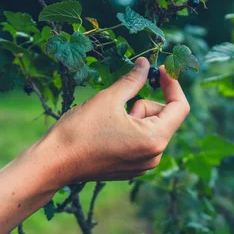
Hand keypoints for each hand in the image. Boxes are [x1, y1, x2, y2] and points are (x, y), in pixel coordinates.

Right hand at [31, 57, 189, 188]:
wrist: (53, 163)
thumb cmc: (80, 130)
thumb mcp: (109, 98)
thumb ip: (133, 80)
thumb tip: (146, 64)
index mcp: (154, 139)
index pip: (180, 107)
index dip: (172, 85)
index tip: (159, 70)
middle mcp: (154, 156)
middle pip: (163, 117)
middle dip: (144, 103)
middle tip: (118, 103)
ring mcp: (143, 165)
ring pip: (151, 128)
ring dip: (135, 116)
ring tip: (107, 120)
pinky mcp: (131, 169)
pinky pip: (141, 141)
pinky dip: (130, 130)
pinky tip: (106, 132)